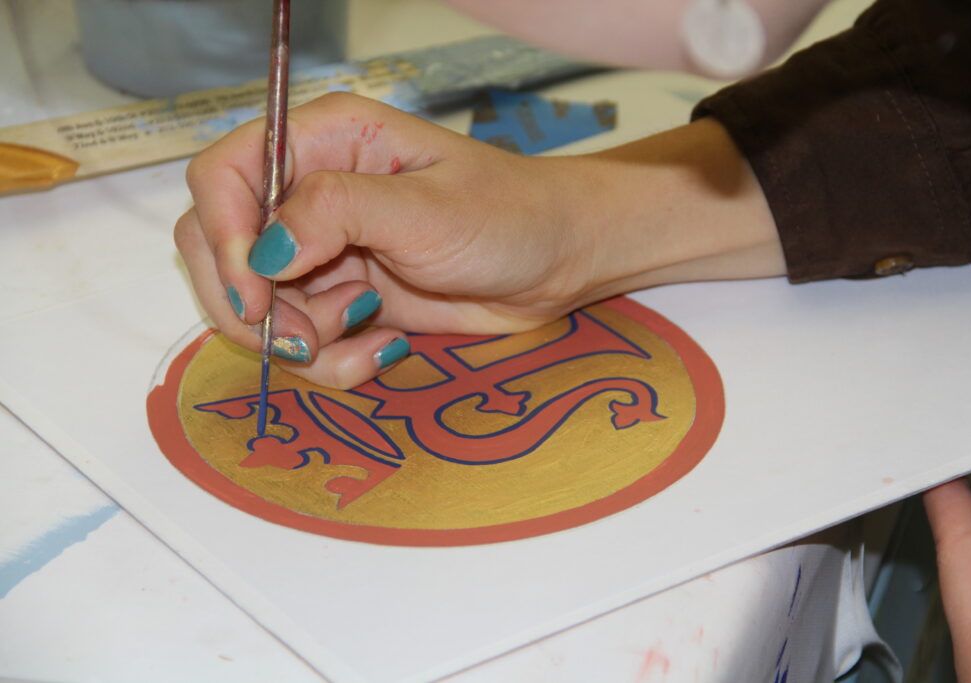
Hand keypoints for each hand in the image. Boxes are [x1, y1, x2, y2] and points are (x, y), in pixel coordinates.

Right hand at [175, 93, 783, 388]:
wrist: (556, 267)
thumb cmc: (506, 218)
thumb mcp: (426, 209)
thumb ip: (337, 214)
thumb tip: (265, 252)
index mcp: (322, 142)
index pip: (223, 178)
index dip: (225, 236)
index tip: (260, 291)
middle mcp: (308, 195)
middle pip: (221, 252)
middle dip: (255, 305)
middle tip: (307, 335)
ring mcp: (322, 254)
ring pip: (258, 311)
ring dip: (303, 338)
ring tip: (369, 326)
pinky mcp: (341, 303)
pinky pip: (302, 344)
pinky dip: (332, 360)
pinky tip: (382, 346)